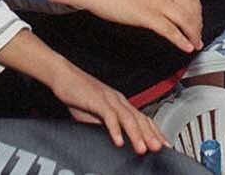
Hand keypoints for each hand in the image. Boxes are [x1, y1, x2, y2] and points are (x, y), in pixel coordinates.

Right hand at [48, 60, 166, 153]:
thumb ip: (107, 124)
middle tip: (159, 149)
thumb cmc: (77, 93)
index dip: (153, 131)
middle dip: (150, 135)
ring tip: (142, 149)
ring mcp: (108, 98)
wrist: (62, 75)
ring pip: (127, 118)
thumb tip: (117, 137)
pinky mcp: (96, 99)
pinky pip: (109, 116)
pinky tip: (119, 141)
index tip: (162, 145)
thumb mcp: (95, 113)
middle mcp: (118, 99)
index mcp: (119, 103)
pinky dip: (115, 129)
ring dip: (136, 135)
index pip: (141, 118)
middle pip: (139, 118)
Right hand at [50, 0, 201, 52]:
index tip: (198, 19)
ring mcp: (159, 2)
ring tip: (195, 44)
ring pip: (186, 21)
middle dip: (198, 25)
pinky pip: (172, 31)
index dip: (198, 10)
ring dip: (193, 35)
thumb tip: (172, 1)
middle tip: (198, 35)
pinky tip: (186, 47)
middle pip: (192, 9)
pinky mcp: (149, 16)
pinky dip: (182, 41)